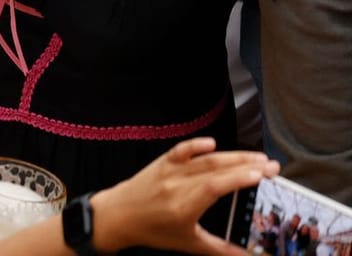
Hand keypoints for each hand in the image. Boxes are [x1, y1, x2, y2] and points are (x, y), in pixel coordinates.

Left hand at [90, 138, 277, 253]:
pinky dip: (196, 145)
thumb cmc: (153, 231)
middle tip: (272, 166)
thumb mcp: (190, 244)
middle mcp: (176, 185)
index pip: (215, 186)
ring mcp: (168, 171)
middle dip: (246, 165)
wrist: (117, 216)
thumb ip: (222, 250)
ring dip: (232, 156)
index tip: (262, 174)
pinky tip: (212, 143)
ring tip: (257, 158)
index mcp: (184, 206)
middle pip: (215, 169)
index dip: (238, 178)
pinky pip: (180, 150)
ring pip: (204, 159)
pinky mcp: (160, 162)